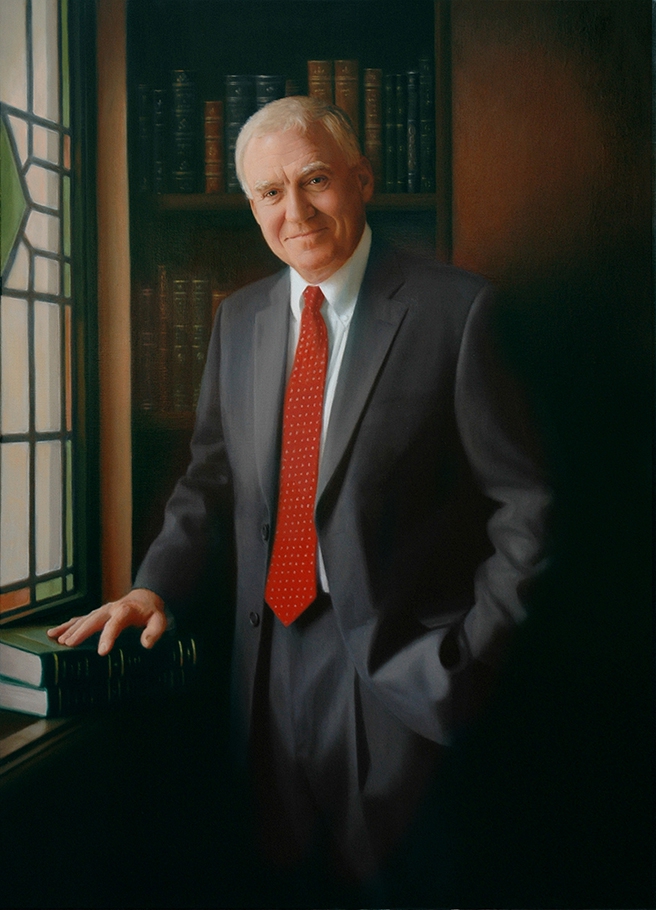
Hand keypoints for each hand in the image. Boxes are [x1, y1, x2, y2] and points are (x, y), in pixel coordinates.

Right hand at [47, 589, 166, 654]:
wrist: (145, 597)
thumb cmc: (152, 613)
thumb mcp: (159, 621)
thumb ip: (154, 631)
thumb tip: (146, 644)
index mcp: (126, 611)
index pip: (116, 623)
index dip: (108, 636)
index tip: (102, 652)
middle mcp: (110, 609)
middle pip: (94, 620)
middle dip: (81, 632)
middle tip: (69, 645)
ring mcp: (101, 610)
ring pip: (83, 619)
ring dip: (70, 629)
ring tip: (57, 641)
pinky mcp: (96, 614)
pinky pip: (79, 619)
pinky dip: (66, 625)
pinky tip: (53, 633)